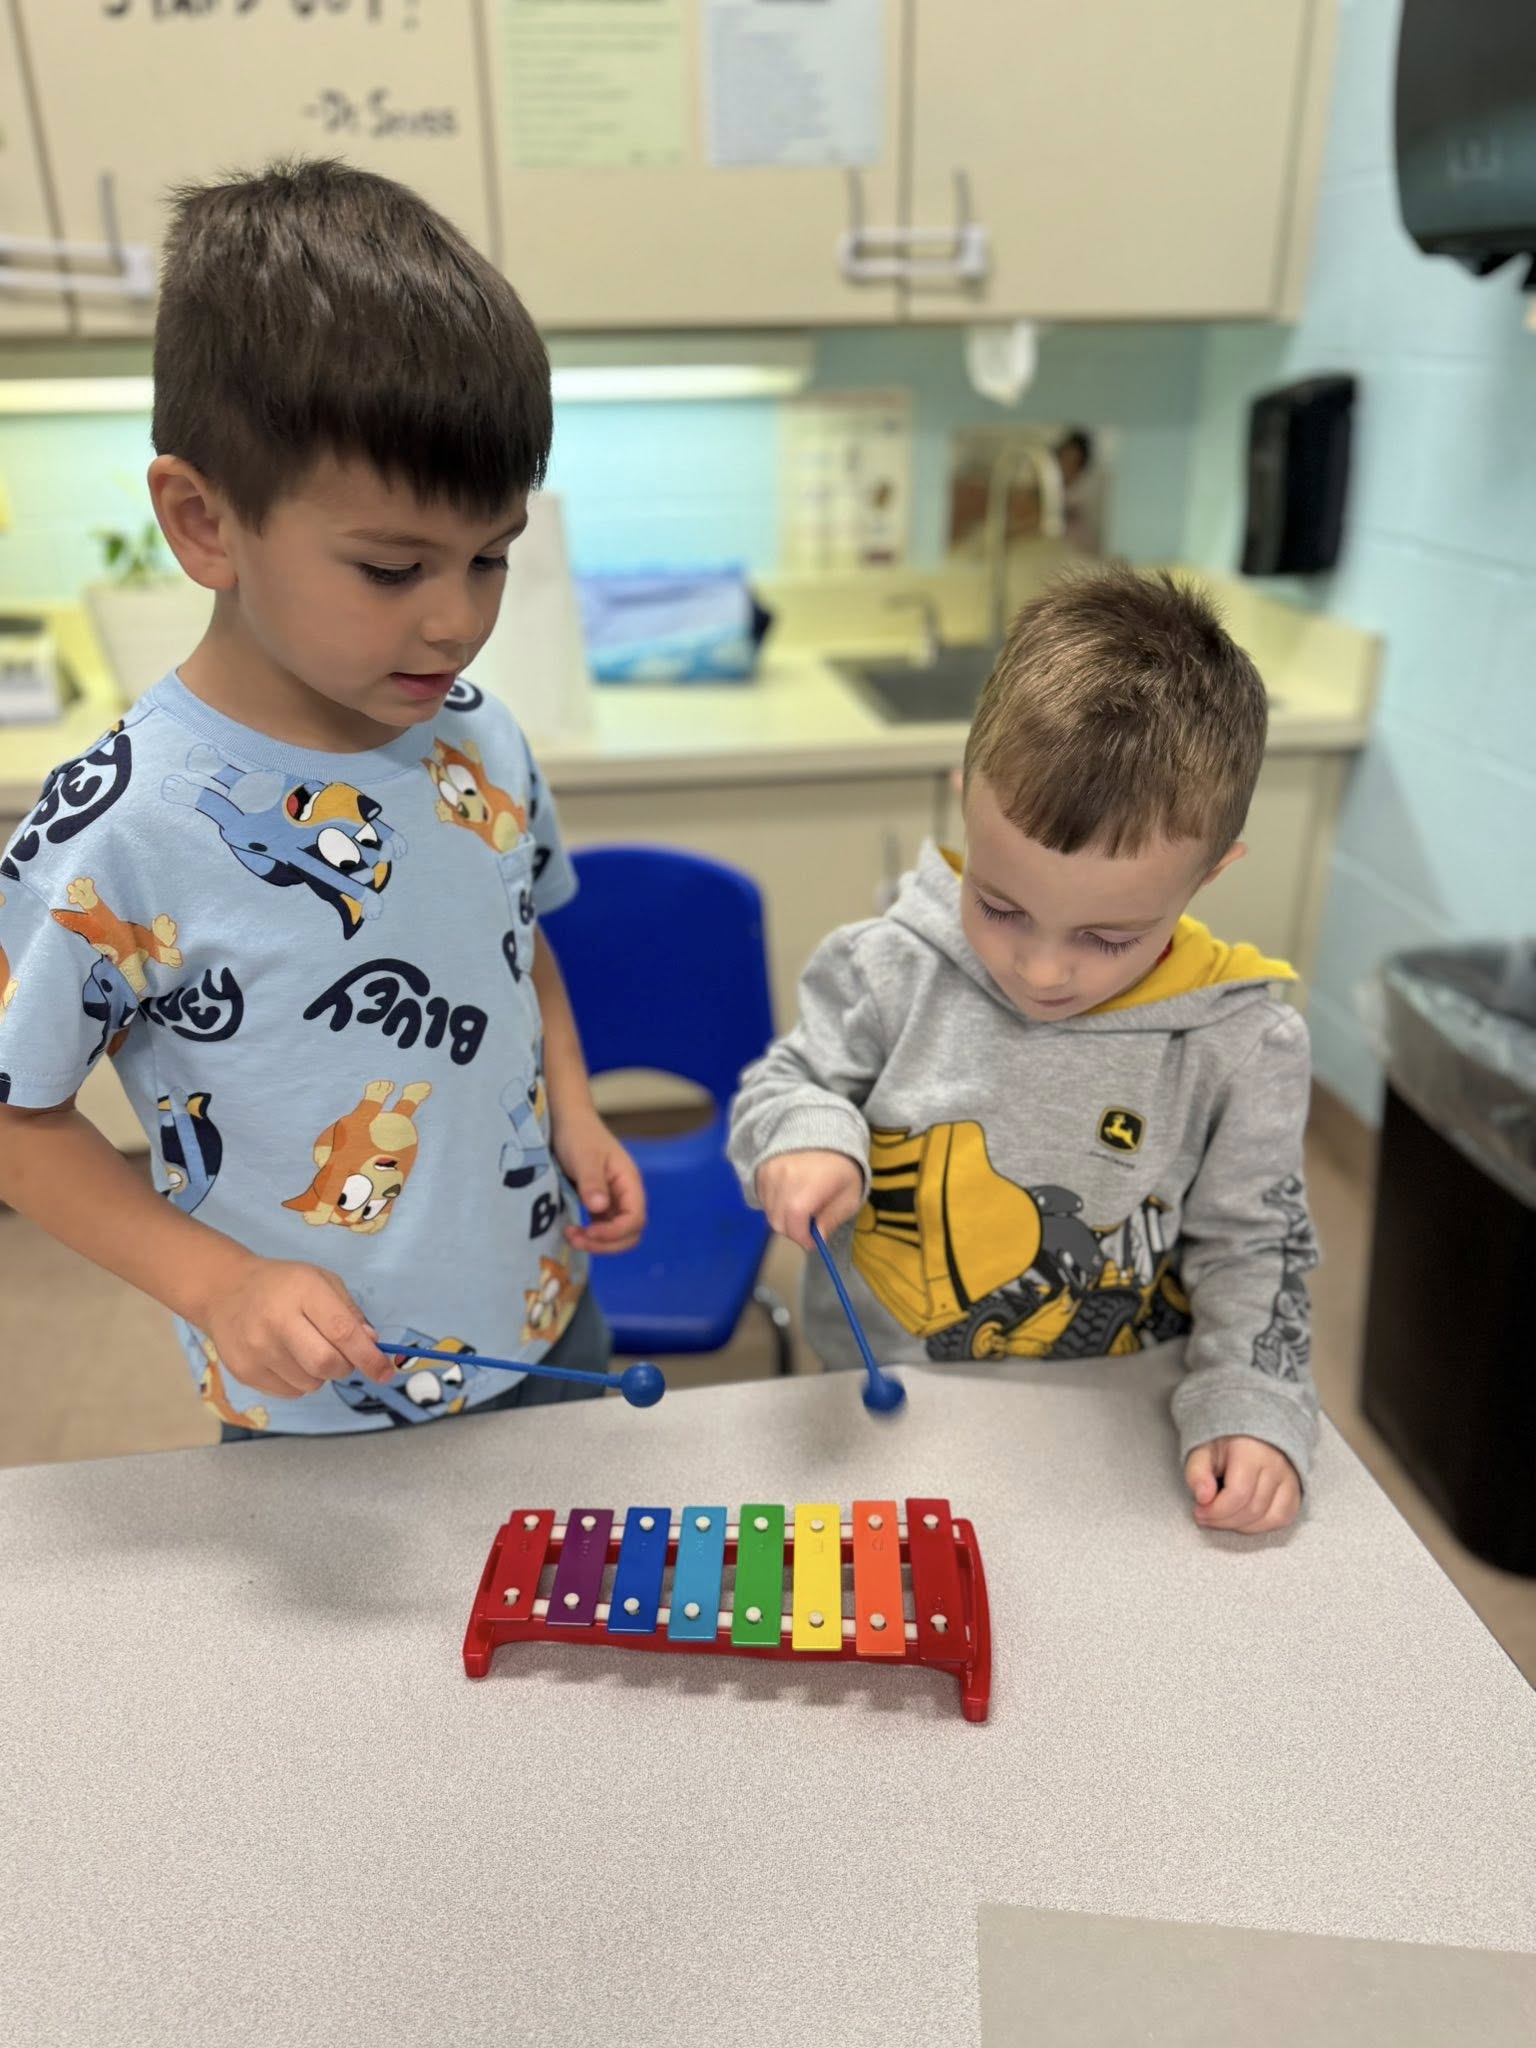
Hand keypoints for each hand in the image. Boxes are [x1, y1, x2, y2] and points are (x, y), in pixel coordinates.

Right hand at [203, 1256, 390, 1401]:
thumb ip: (349, 1313)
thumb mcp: (322, 1281)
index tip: (386, 1373)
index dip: (369, 1356)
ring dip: (320, 1375)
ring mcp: (257, 1349)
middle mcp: (277, 1321)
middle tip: (342, 1358)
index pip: (342, 1332)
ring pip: (309, 1384)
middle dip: (345, 1368)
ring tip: (306, 1350)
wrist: (225, 1291)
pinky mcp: (244, 1371)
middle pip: (325, 1364)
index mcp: (303, 1292)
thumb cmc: (283, 1285)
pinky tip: (287, 1358)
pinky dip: (300, 1382)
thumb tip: (371, 1345)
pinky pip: (289, 1392)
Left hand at [554, 1110, 645, 1252]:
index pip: (635, 1219)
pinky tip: (572, 1231)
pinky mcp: (599, 1203)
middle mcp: (626, 1194)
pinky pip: (602, 1228)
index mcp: (629, 1182)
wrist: (567, 1121)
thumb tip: (600, 1207)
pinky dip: (590, 1236)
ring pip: (617, 1234)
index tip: (589, 1232)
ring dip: (598, 1243)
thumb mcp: (584, 1157)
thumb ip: (592, 1182)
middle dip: (606, 1243)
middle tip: (577, 1239)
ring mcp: (614, 1200)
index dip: (615, 1232)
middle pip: (630, 1233)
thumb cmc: (578, 1134)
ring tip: (571, 1236)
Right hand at [755, 1149, 863, 1250]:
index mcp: (808, 1187)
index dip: (802, 1238)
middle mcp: (783, 1180)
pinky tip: (790, 1194)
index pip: (794, 1225)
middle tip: (808, 1225)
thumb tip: (817, 1237)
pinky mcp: (761, 1169)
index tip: (812, 1241)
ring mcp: (769, 1173)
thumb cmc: (842, 1166)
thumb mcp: (849, 1196)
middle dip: (794, 1230)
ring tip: (801, 1206)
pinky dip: (775, 1203)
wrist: (826, 1130)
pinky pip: (763, 1197)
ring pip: (769, 1211)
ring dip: (784, 1217)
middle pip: (778, 1222)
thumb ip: (832, 1219)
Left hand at [1184, 1436, 1299, 1534]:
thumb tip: (1203, 1498)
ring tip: (1222, 1517)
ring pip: (1270, 1519)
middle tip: (1206, 1517)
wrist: (1247, 1436)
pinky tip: (1242, 1520)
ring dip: (1241, 1526)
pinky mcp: (1295, 1491)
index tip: (1199, 1511)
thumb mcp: (1201, 1452)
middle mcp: (1276, 1464)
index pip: (1238, 1494)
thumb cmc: (1222, 1446)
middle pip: (1253, 1510)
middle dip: (1224, 1521)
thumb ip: (1196, 1473)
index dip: (1216, 1511)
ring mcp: (1290, 1478)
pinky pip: (1282, 1519)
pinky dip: (1261, 1526)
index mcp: (1250, 1451)